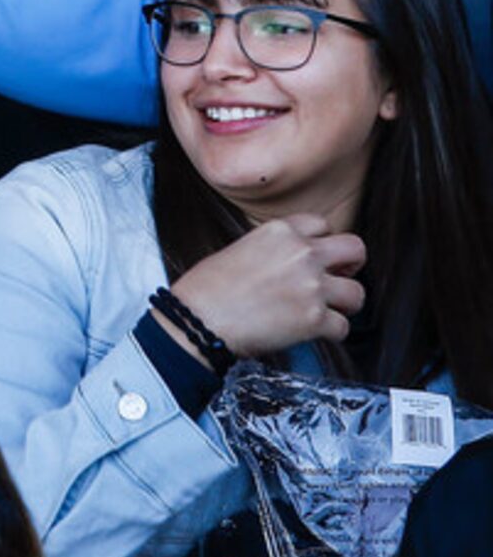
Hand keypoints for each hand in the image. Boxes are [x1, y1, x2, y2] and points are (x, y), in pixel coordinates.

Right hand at [164, 215, 365, 359]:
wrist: (199, 319)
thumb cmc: (206, 288)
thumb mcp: (238, 249)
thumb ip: (272, 249)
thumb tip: (286, 263)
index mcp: (279, 231)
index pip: (322, 223)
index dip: (322, 242)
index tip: (316, 256)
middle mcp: (301, 254)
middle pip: (355, 249)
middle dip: (350, 265)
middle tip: (336, 278)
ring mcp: (312, 286)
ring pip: (357, 292)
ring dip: (344, 305)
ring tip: (326, 311)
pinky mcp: (315, 319)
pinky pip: (343, 328)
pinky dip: (330, 334)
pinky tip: (313, 333)